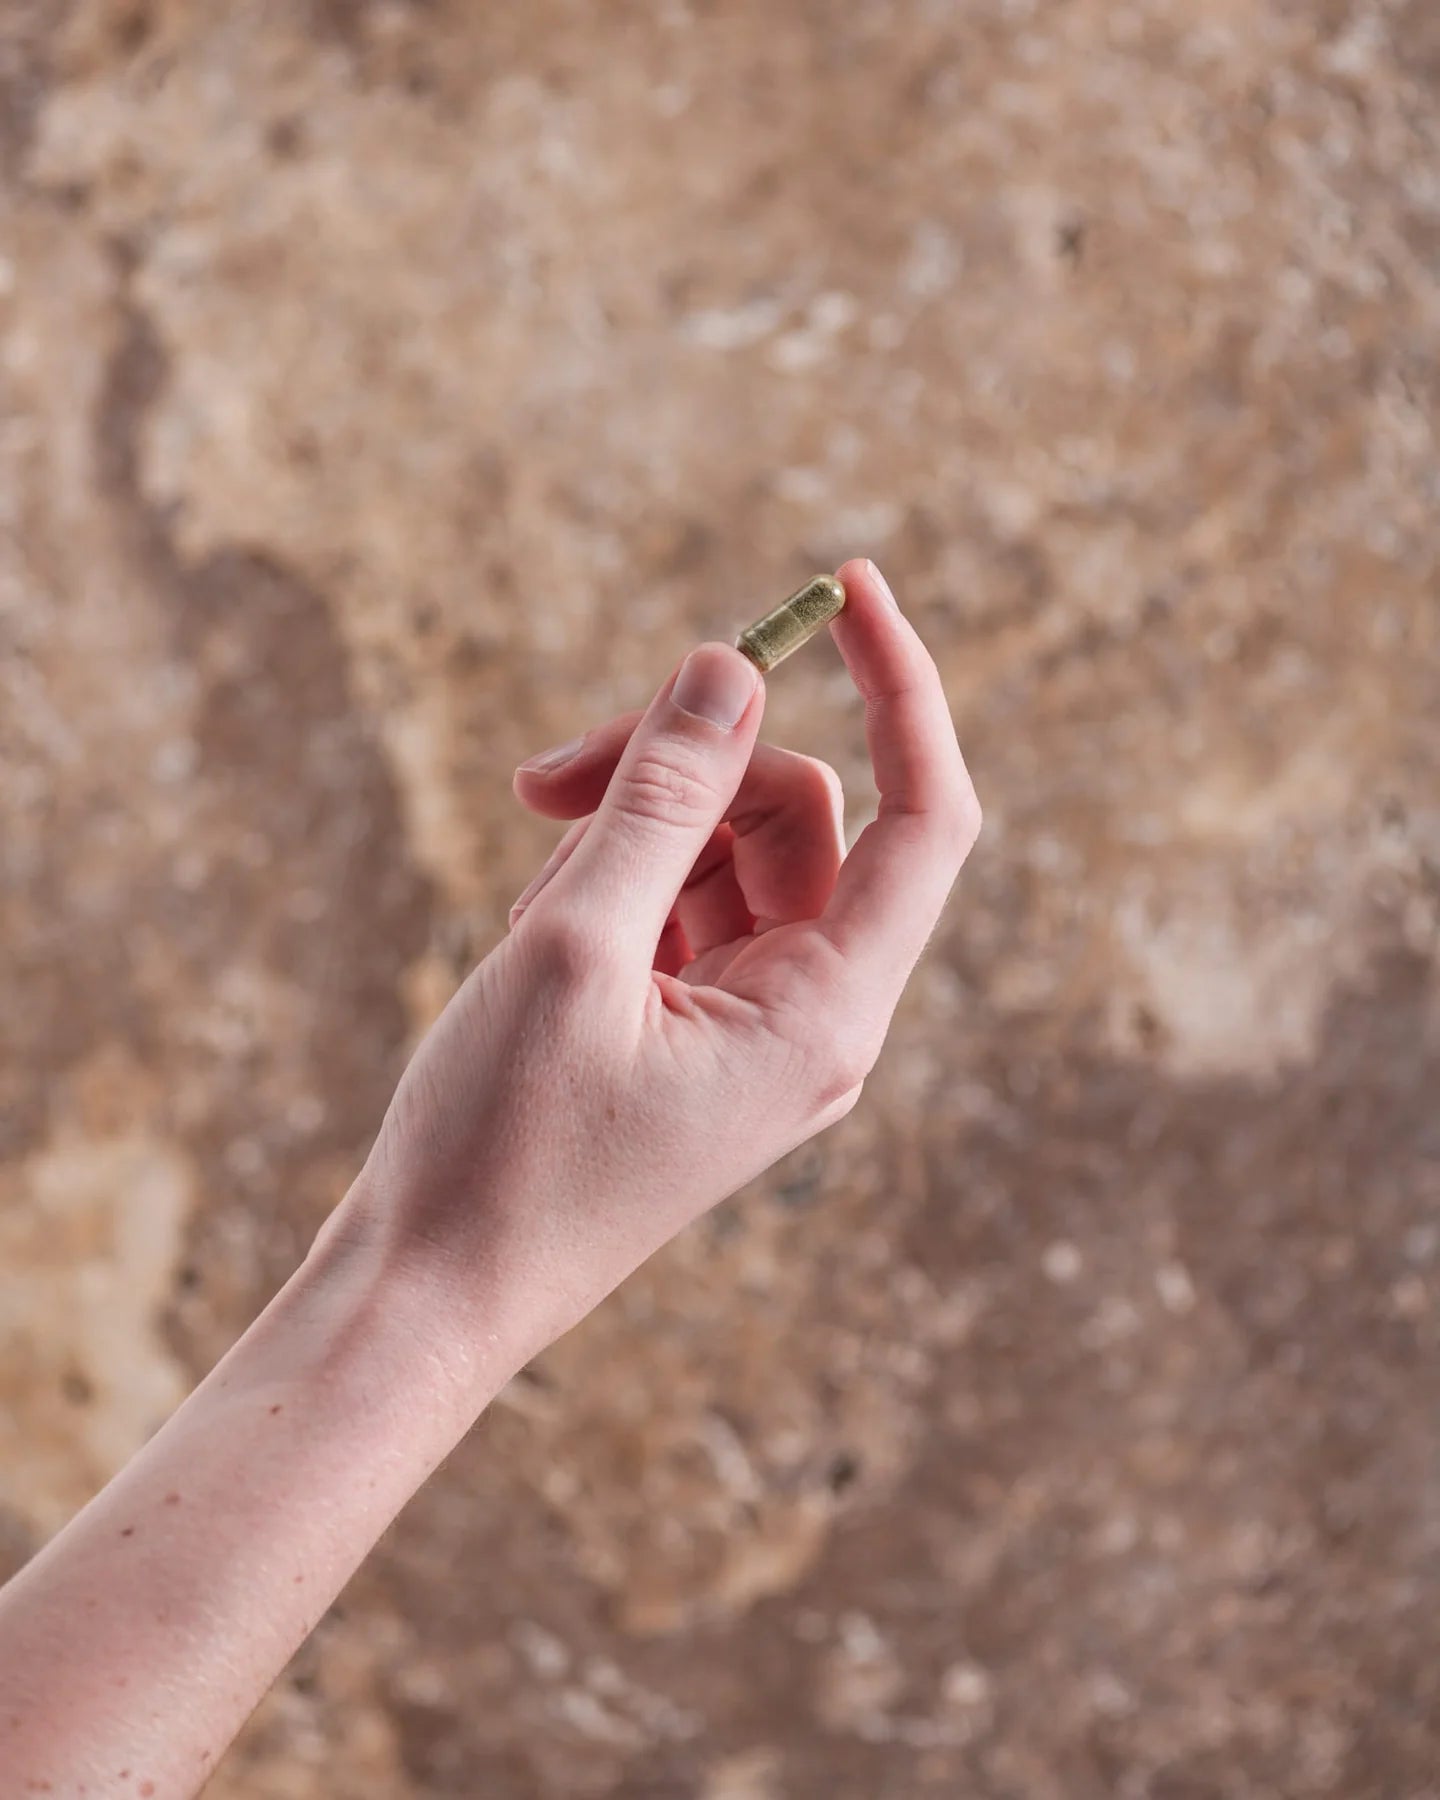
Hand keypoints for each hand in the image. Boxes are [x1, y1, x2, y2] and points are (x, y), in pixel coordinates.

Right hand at [341, 560, 980, 1366]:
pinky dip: (611, 889)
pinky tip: (529, 939)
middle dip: (679, 769)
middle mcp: (813, 1018)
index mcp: (827, 1014)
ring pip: (727, 854)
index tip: (846, 585)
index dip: (902, 690)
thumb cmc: (498, 1147)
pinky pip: (681, 908)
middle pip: (795, 819)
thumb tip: (729, 667)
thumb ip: (660, 797)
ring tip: (525, 904)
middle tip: (542, 774)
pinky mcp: (691, 1032)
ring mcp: (752, 1028)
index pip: (926, 818)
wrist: (428, 1295)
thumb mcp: (574, 946)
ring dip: (629, 833)